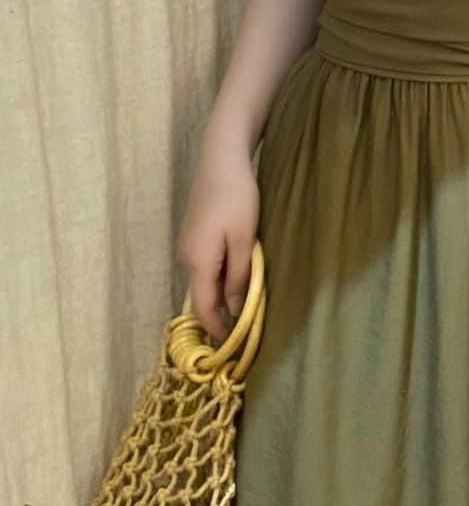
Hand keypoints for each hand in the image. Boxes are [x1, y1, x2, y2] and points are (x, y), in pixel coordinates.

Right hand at [176, 137, 259, 343]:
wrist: (222, 158)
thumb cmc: (237, 197)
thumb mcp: (245, 241)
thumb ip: (239, 277)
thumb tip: (233, 309)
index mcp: (198, 260)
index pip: (204, 308)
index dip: (218, 330)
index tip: (233, 348)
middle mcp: (186, 256)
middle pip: (203, 296)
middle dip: (221, 316)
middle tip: (244, 332)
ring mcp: (187, 244)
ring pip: (205, 280)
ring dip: (223, 295)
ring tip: (244, 308)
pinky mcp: (193, 234)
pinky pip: (206, 266)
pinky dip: (220, 278)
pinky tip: (237, 278)